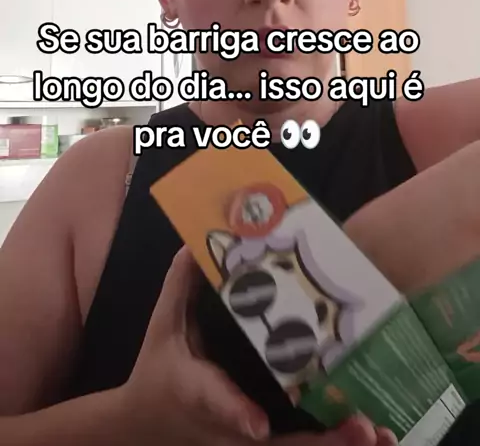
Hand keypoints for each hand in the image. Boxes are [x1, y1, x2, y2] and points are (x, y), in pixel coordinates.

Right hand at [122, 247, 396, 444]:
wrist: (146, 425)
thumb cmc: (158, 372)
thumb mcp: (163, 328)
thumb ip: (181, 287)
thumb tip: (196, 244)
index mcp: (199, 393)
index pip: (217, 405)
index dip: (237, 414)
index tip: (258, 425)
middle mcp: (229, 429)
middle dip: (321, 443)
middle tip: (362, 427)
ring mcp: (250, 444)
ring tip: (379, 432)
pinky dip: (336, 445)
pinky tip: (376, 435)